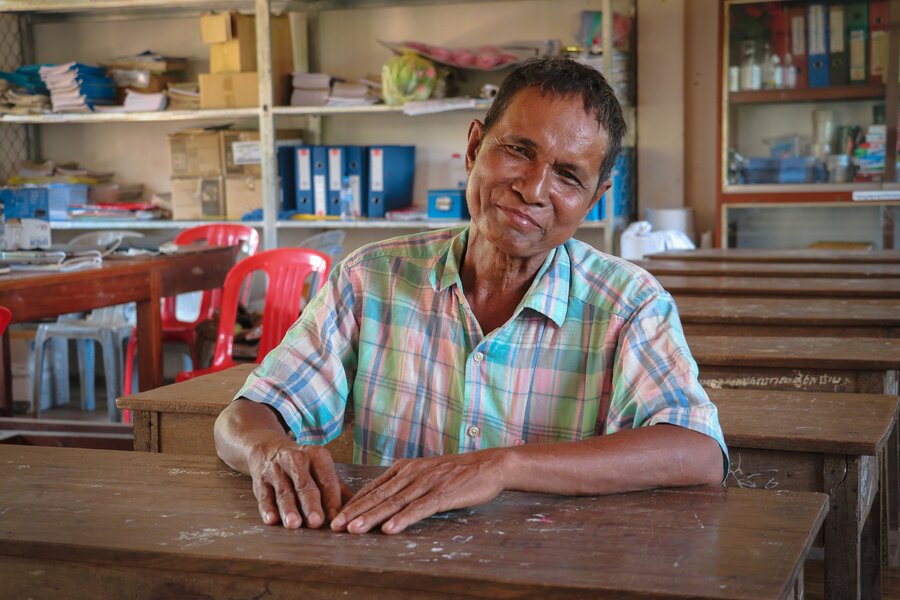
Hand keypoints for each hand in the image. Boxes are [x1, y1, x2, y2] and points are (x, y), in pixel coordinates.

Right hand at [247, 441, 352, 528]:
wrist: (269, 449)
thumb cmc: (303, 466)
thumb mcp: (322, 469)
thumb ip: (339, 490)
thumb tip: (358, 510)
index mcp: (318, 456)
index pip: (327, 480)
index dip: (332, 500)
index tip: (337, 518)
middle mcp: (297, 460)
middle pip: (305, 486)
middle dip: (311, 505)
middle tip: (316, 522)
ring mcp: (277, 470)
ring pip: (284, 492)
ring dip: (289, 509)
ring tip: (294, 524)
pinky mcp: (261, 480)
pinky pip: (264, 495)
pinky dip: (267, 508)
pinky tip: (272, 519)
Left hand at [331, 450, 506, 534]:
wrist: (488, 465)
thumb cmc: (456, 472)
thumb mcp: (425, 473)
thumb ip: (404, 484)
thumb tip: (382, 499)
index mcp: (405, 468)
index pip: (373, 487)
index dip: (353, 502)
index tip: (335, 515)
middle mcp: (411, 474)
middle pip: (378, 495)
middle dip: (354, 511)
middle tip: (334, 526)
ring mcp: (426, 483)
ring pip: (393, 502)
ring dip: (372, 517)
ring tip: (354, 530)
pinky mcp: (442, 493)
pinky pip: (419, 508)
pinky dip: (402, 519)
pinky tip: (389, 529)